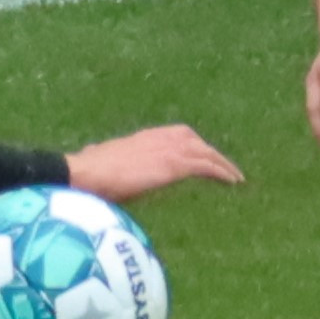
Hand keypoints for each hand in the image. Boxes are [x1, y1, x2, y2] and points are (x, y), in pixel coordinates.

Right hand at [63, 124, 244, 203]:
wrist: (83, 174)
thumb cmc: (84, 173)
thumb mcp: (95, 160)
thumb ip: (99, 157)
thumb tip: (87, 156)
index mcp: (142, 137)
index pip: (175, 135)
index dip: (191, 144)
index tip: (200, 155)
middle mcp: (157, 138)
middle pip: (194, 140)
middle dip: (211, 152)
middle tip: (225, 167)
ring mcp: (166, 149)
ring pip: (204, 152)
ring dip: (222, 163)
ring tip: (236, 177)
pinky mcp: (172, 164)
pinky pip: (204, 166)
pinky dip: (221, 172)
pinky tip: (233, 183)